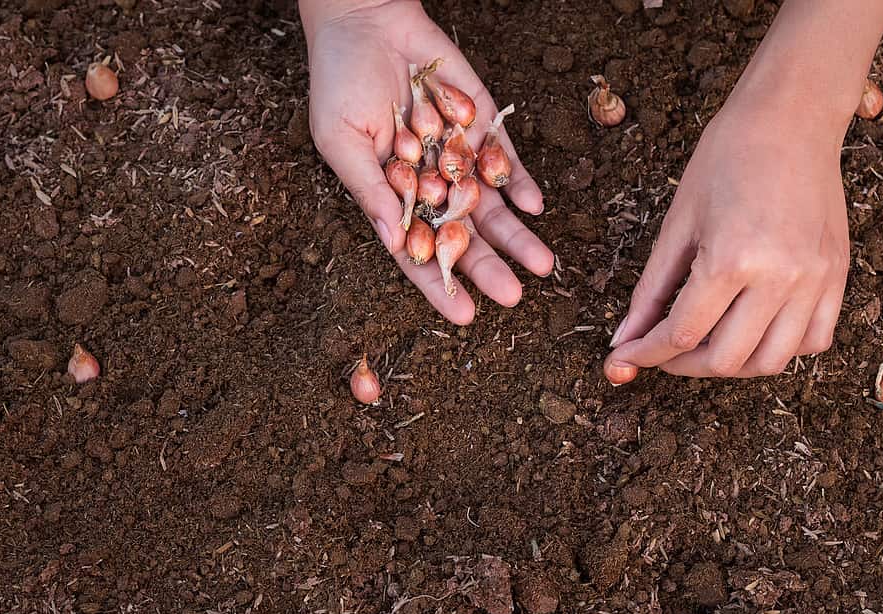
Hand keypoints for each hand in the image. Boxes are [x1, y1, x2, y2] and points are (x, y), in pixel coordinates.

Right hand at [301, 0, 552, 324]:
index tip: (464, 315)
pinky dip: (521, 181)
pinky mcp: (482, 123)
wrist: (367, 18)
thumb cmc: (340, 80)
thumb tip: (393, 241)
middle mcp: (429, 184)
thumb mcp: (341, 139)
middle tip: (513, 296)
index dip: (440, 285)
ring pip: (492, 206)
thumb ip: (369, 189)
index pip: (419, 252)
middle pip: (463, 236)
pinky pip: (506, 159)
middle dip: (488, 266)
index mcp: (391, 197)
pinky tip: (535, 206)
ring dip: (517, 236)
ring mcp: (458, 155)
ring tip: (543, 265)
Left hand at [605, 102, 849, 381]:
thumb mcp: (677, 223)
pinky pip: (814, 340)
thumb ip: (651, 290)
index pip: (681, 334)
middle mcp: (780, 278)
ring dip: (730, 364)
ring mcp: (816, 281)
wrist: (791, 117)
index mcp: (732, 259)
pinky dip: (779, 348)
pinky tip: (752, 329)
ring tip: (704, 345)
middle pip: (726, 360)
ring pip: (771, 361)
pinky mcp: (838, 276)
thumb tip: (625, 338)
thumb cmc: (726, 158)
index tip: (623, 358)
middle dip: (682, 365)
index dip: (645, 354)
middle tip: (661, 351)